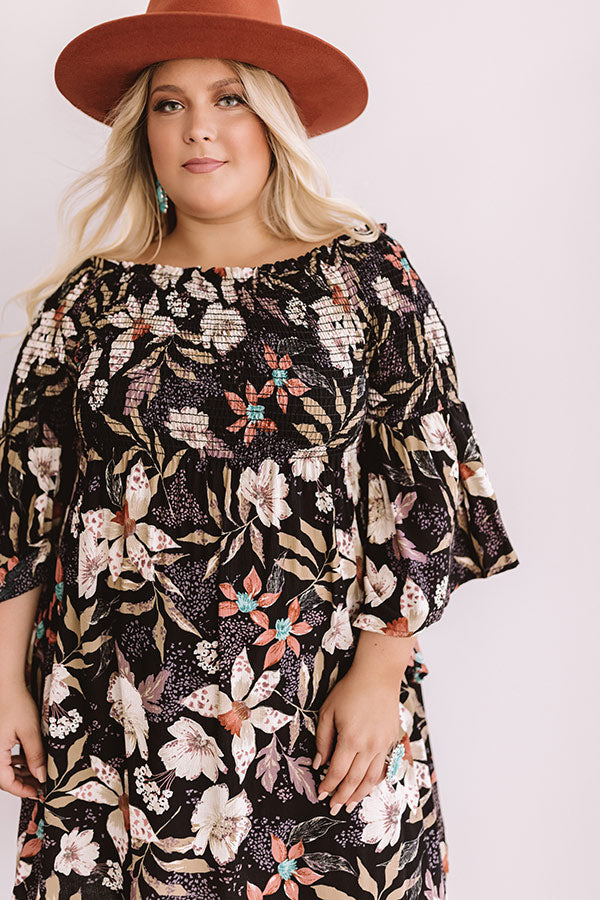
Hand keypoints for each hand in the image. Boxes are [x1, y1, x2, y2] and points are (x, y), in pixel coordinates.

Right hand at [0, 685, 46, 799]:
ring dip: (21, 773)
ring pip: (5, 769)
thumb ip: (36, 756)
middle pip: (5, 778)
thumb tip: (42, 776)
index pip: (6, 782)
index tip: (38, 793)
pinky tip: (29, 760)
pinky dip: (16, 763)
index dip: (23, 790)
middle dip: (24, 783)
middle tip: (42, 785)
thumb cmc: (15, 703)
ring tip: (39, 774)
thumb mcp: (30, 731)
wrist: (8, 687)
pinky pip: (3, 759)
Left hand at [312, 665, 401, 814]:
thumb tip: (319, 764)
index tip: (321, 794)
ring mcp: (383, 745)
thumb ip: (323, 740)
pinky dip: (375, 782)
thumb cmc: (349, 691)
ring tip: (350, 805)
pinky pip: (383, 768)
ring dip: (360, 794)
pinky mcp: (391, 741)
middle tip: (334, 808)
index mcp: (350, 739)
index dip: (327, 786)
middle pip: (354, 780)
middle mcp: (369, 746)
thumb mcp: (328, 711)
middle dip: (342, 797)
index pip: (337, 772)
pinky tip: (368, 787)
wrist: (378, 676)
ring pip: (371, 779)